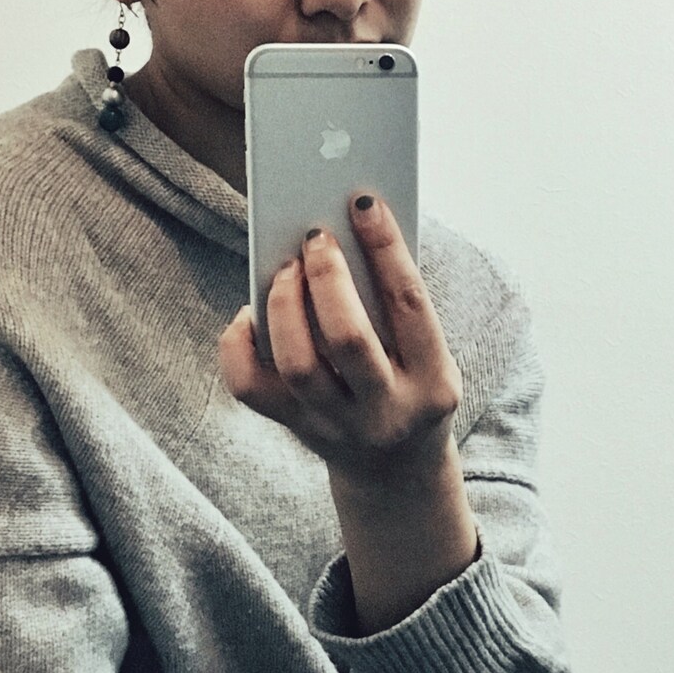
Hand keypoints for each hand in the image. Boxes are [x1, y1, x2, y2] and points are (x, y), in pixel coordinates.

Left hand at [219, 194, 462, 485]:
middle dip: (327, 277)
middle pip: (347, 338)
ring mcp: (338, 427)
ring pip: (297, 364)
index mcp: (433, 382)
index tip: (363, 202)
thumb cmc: (411, 384)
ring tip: (285, 268)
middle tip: (315, 236)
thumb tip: (343, 231)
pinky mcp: (297, 430)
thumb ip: (395, 305)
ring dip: (284, 303)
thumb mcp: (426, 354)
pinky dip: (240, 342)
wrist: (397, 471)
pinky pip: (251, 385)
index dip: (386, 248)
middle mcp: (387, 411)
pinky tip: (251, 313)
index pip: (409, 304)